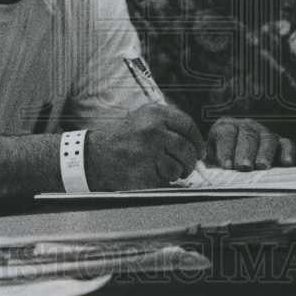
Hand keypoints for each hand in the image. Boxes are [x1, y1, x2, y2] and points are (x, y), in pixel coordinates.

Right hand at [85, 103, 205, 190]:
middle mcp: (153, 131)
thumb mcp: (144, 118)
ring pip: (177, 167)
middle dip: (190, 161)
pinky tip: (151, 174)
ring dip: (176, 173)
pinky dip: (162, 181)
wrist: (94, 155)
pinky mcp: (143, 173)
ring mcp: (148, 153)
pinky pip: (164, 181)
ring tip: (165, 170)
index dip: (198, 141)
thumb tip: (197, 143)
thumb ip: (169, 124)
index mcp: (155, 114)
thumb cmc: (123, 137)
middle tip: (187, 166)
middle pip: (187, 149)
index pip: (188, 126)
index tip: (200, 151)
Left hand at [207, 117, 294, 170]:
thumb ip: (209, 165)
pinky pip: (286, 144)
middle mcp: (246, 126)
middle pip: (247, 135)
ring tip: (262, 166)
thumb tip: (204, 175)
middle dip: (245, 152)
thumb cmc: (222, 160)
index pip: (226, 133)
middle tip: (244, 167)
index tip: (226, 166)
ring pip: (266, 138)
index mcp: (226, 127)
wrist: (233, 156)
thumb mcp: (211, 160)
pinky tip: (286, 163)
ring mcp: (264, 132)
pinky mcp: (280, 142)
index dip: (226, 149)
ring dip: (264, 153)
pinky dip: (287, 152)